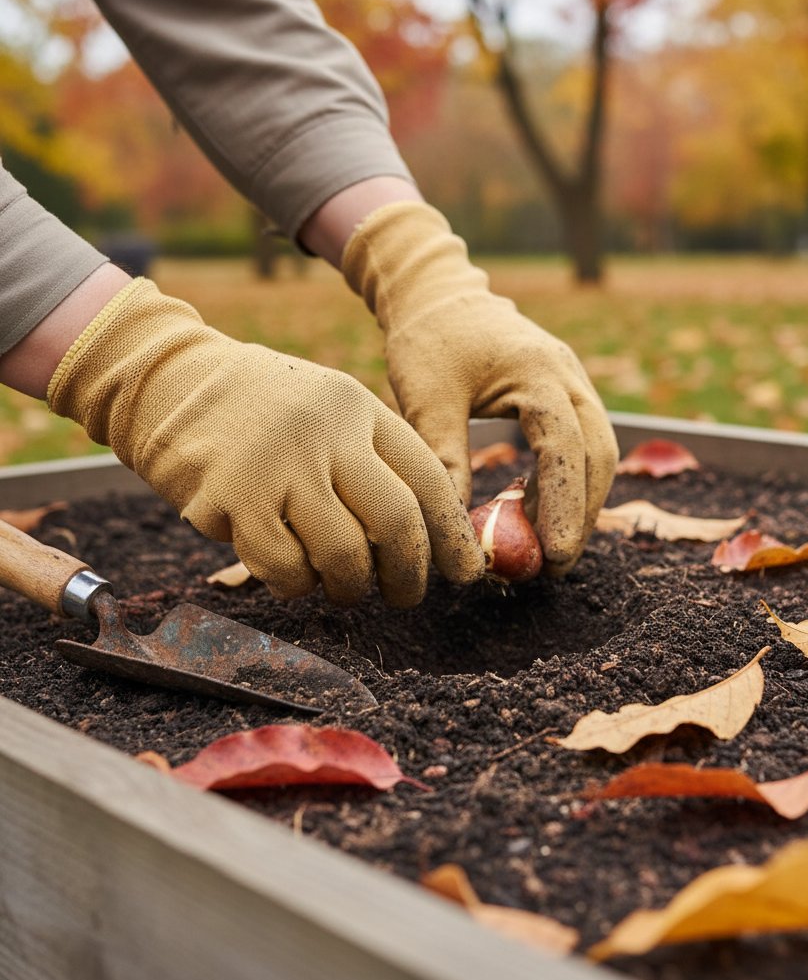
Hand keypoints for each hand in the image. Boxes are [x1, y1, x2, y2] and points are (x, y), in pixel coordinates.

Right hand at [47, 278, 483, 605]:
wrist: (169, 383)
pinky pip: (285, 569)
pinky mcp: (232, 499)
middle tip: (406, 597)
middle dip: (410, 574)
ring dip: (349, 587)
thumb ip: (375, 461)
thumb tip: (430, 536)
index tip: (466, 572)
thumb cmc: (264, 412)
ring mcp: (279, 465)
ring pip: (343, 555)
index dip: (452, 533)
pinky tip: (293, 573)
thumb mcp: (330, 412)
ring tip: (342, 586)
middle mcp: (326, 434)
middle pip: (396, 521)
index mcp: (359, 410)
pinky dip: (297, 584)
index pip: (427, 478)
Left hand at [342, 202, 618, 575]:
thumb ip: (443, 457)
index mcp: (537, 370)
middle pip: (599, 453)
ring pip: (598, 451)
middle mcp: (568, 375)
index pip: (565, 445)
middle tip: (555, 565)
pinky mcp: (565, 393)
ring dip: (581, 502)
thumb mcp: (426, 398)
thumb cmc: (428, 342)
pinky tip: (537, 512)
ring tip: (549, 549)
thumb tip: (453, 530)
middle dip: (583, 513)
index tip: (553, 552)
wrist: (438, 294)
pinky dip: (568, 482)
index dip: (564, 503)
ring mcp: (573, 382)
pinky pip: (581, 444)